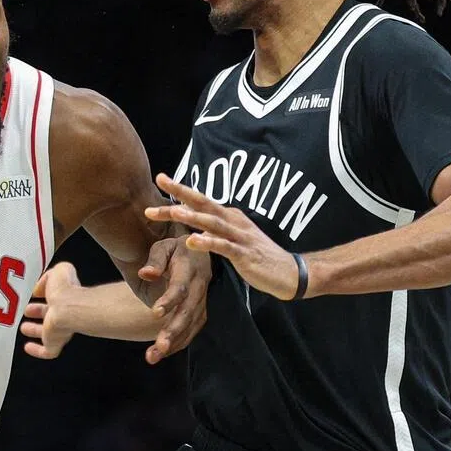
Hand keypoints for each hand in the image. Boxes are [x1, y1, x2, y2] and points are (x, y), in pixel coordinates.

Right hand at [21, 262, 80, 359]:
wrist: (67, 310)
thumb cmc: (64, 291)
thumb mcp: (59, 272)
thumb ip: (51, 275)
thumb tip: (40, 285)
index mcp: (65, 298)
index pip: (55, 297)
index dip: (44, 294)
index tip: (35, 293)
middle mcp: (64, 315)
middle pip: (50, 315)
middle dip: (38, 312)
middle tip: (27, 310)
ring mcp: (60, 331)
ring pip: (47, 334)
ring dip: (35, 330)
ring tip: (23, 327)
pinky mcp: (54, 344)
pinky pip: (46, 351)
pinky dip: (36, 350)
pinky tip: (28, 347)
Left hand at [137, 236, 210, 363]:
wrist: (196, 252)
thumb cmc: (174, 249)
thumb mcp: (163, 247)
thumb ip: (155, 259)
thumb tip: (145, 273)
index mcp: (190, 268)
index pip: (180, 287)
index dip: (169, 300)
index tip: (155, 313)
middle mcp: (200, 286)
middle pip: (188, 311)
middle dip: (173, 330)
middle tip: (159, 347)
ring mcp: (202, 300)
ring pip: (191, 325)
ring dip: (174, 342)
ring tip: (153, 356)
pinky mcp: (201, 310)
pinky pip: (192, 329)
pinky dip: (179, 342)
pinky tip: (162, 353)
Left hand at [146, 174, 302, 300]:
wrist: (290, 272)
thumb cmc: (257, 255)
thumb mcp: (231, 240)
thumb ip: (213, 232)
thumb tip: (195, 227)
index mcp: (228, 216)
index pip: (200, 201)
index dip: (181, 190)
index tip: (161, 179)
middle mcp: (233, 221)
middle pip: (203, 204)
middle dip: (182, 192)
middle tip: (162, 180)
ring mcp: (239, 237)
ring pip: (213, 223)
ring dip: (193, 217)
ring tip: (173, 212)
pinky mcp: (244, 254)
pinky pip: (224, 247)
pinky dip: (208, 243)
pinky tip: (193, 241)